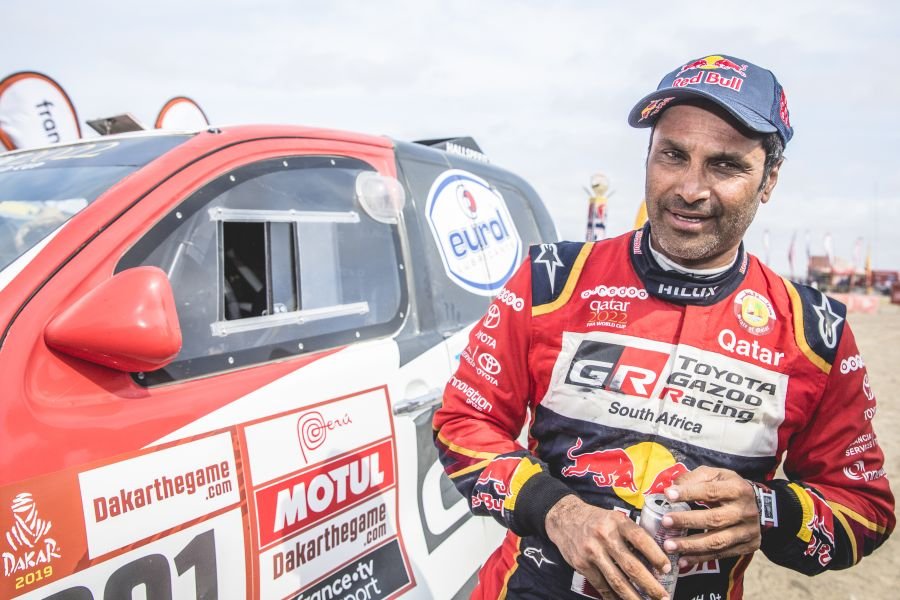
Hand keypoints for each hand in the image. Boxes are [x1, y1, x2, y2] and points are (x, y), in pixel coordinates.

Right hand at [545, 495, 671, 599]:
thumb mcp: (614, 518)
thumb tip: (655, 556)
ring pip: (617, 581)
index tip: (667, 568)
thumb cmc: (596, 519)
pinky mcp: (582, 565)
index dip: (655, 555)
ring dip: (635, 597)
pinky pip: (602, 586)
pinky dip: (614, 598)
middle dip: (650, 585)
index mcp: (617, 522)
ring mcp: (592, 552)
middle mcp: (604, 537)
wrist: (564, 518)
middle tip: (663, 596)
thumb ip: (631, 533)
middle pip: (631, 566)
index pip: (640, 539)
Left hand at [660, 466, 760, 568]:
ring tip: (669, 546)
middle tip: (665, 522)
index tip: (668, 495)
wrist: (759, 506)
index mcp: (737, 489)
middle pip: (714, 519)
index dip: (689, 493)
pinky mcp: (749, 546)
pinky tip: (682, 559)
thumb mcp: (716, 475)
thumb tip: (671, 489)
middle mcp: (745, 511)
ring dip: (691, 545)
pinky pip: (721, 554)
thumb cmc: (729, 488)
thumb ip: (694, 478)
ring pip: (717, 541)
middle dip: (687, 521)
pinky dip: (700, 558)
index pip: (711, 492)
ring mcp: (748, 531)